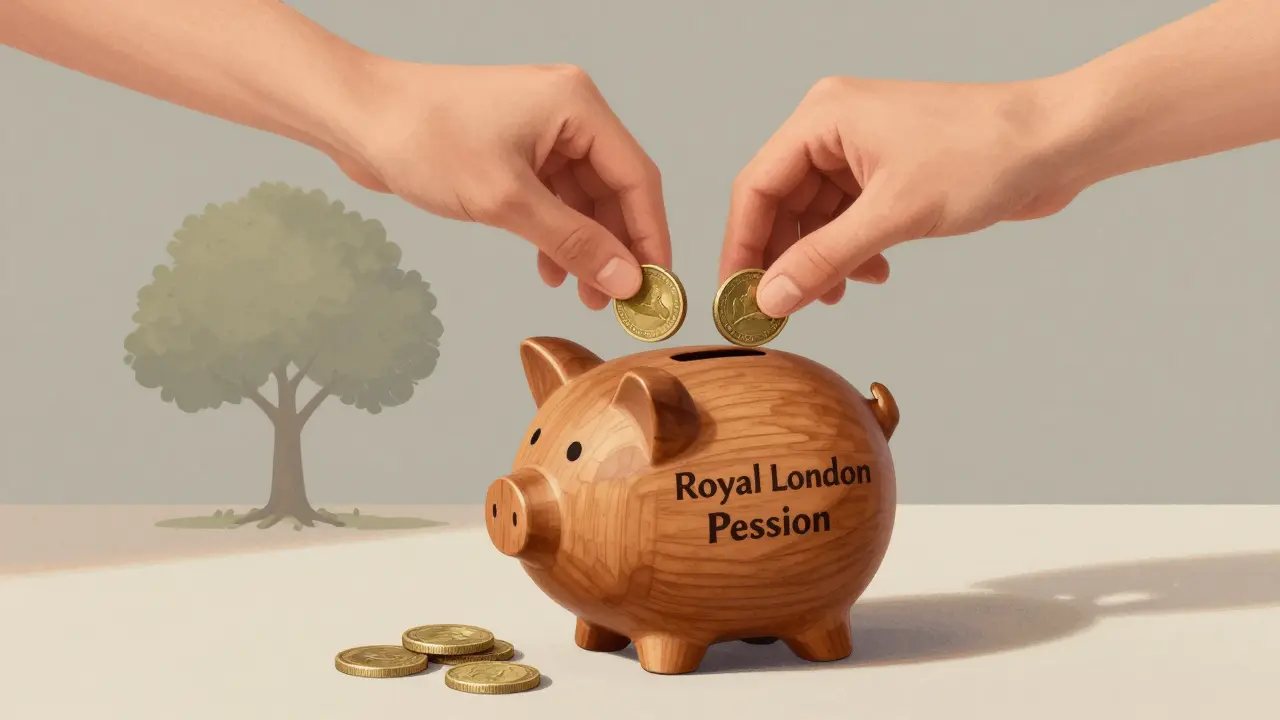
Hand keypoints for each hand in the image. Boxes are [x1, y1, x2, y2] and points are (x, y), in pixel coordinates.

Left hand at [341, 63, 669, 308]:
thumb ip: (572, 242)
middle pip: (614, 190)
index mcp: (577, 106)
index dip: (651, 236)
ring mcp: (540, 131)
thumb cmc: (423, 138)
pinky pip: (553, 197)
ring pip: (583, 199)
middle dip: (616, 248)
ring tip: (584, 296)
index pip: (636, 177)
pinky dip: (556, 234)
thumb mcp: (505, 200)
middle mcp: (567, 113)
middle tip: (620, 302)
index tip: (658, 286)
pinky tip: (550, 269)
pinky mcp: (515, 149)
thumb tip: (625, 279)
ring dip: (585, 247)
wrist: (357, 117)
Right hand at [721, 75, 1084, 316]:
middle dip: (783, 260)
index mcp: (823, 118)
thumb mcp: (893, 216)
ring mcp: (861, 149)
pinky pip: (847, 218)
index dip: (742, 247)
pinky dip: (852, 252)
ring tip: (836, 297)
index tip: (735, 298)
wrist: (1058, 143)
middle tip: (781, 310)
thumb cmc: (985, 155)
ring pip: (814, 217)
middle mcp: (834, 128)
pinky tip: (874, 274)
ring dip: (821, 261)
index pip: (756, 188)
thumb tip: (769, 299)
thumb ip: (823, 260)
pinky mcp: (888, 171)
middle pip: (781, 204)